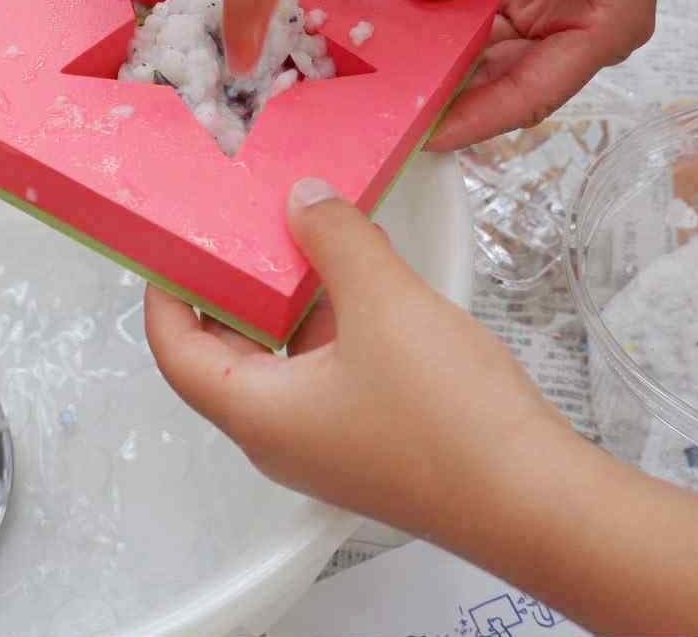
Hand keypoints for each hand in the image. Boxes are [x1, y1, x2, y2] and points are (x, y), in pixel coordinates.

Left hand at [146, 178, 562, 538]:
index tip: (172, 241)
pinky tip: (373, 279)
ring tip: (317, 235)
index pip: (175, 350)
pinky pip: (331, 372)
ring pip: (288, 359)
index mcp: (255, 411)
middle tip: (247, 223)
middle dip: (237, 285)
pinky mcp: (372, 442)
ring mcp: (327, 444)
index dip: (165, 292)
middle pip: (229, 352)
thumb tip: (303, 200)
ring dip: (296, 299)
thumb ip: (335, 239)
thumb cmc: (446, 417)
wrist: (531, 497)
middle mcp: (279, 437)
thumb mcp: (383, 302)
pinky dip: (339, 323)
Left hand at [407, 0, 697, 149]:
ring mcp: (547, 10)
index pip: (532, 94)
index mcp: (603, 24)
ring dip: (435, 51)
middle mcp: (575, 28)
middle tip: (379, 100)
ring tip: (374, 62)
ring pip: (481, 50)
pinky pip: (474, 14)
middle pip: (500, 80)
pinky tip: (392, 13)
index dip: (478, 119)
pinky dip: (439, 13)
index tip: (426, 134)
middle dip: (443, 88)